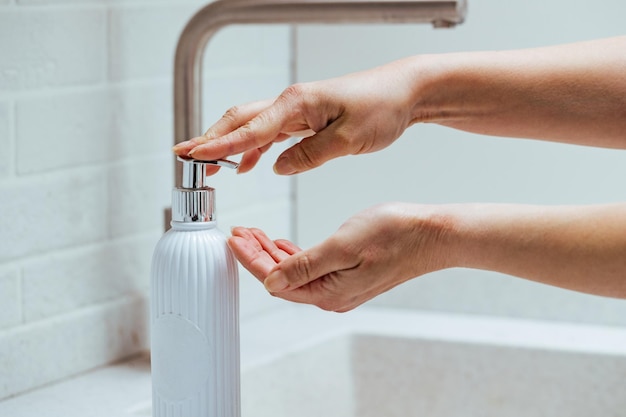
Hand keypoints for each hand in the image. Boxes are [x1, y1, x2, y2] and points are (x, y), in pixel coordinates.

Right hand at [173, 58, 421, 174]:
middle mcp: (291, 103)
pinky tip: (245, 165)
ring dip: (226, 143)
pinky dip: (252, 148)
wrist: (404, 93)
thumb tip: (278, 167)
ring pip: (250, 126)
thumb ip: (309, 155)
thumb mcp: (348, 139)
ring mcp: (296, 110)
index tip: (193, 156)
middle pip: (240, 120)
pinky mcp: (305, 118)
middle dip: (209, 138)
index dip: (219, 145)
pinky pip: (269, 133)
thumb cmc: (381, 108)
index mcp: (297, 104)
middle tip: (183, 157)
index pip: (250, 128)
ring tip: (204, 164)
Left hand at [228, 203, 449, 311]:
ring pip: (295, 271)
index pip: (275, 279)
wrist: (432, 235)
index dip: (250, 259)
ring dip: (272, 253)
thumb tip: (269, 281)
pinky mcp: (350, 276)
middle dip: (256, 255)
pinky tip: (283, 244)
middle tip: (239, 233)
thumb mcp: (342, 246)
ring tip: (254, 234)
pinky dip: (293, 254)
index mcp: (328, 292)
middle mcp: (332, 295)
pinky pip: (311, 268)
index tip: (233, 240)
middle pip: (282, 277)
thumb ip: (304, 266)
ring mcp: (341, 287)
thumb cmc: (394, 235)